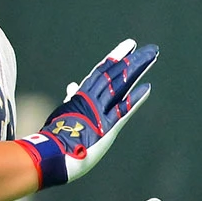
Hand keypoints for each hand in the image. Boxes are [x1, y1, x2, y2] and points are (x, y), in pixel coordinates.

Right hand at [16, 39, 157, 187]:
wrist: (50, 153)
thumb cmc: (55, 136)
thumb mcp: (63, 112)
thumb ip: (71, 99)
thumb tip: (71, 85)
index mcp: (82, 96)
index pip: (102, 72)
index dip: (116, 58)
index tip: (128, 47)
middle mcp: (91, 100)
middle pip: (115, 74)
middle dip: (133, 60)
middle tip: (150, 49)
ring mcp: (99, 112)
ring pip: (120, 85)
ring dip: (137, 70)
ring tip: (152, 58)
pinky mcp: (106, 127)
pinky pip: (123, 111)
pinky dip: (135, 99)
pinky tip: (147, 88)